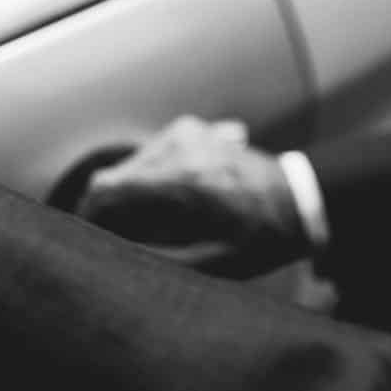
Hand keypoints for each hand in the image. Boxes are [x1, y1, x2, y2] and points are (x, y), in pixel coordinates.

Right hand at [74, 116, 307, 277]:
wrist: (302, 199)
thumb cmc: (263, 236)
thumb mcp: (215, 262)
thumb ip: (160, 258)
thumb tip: (115, 256)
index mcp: (183, 181)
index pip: (106, 189)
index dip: (88, 216)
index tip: (89, 238)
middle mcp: (179, 147)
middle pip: (112, 175)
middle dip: (106, 207)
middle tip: (117, 236)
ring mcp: (184, 133)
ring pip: (128, 163)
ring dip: (126, 191)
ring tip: (144, 221)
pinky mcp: (189, 128)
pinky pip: (149, 153)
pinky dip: (146, 175)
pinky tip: (165, 199)